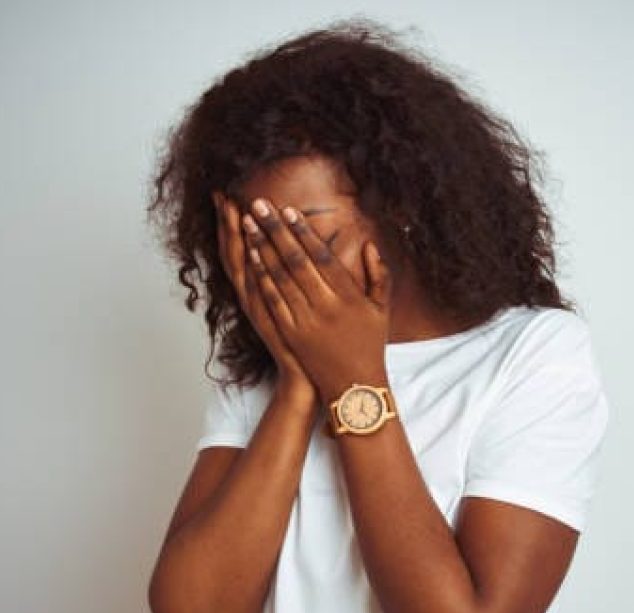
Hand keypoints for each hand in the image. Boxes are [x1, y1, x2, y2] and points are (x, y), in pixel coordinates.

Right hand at [211, 190, 317, 406]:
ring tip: (233, 211)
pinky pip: (257, 292)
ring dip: (237, 240)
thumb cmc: (306, 340)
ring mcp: (257, 306)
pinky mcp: (267, 321)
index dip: (234, 223)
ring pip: (242, 268)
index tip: (229, 195)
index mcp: (260, 287)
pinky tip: (252, 252)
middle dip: (229, 223)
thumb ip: (296, 275)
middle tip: (223, 195)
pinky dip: (253, 272)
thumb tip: (302, 247)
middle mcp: (253, 294)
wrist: (302, 374)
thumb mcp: (297, 302)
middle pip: (236, 252)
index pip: (243, 247)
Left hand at [240, 196, 392, 403]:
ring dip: (262, 247)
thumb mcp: (382, 310)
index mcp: (348, 298)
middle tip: (259, 203)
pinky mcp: (291, 333)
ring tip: (249, 222)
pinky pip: (272, 300)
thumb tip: (369, 246)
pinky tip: (251, 257)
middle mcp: (325, 306)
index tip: (289, 210)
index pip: (321, 257)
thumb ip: (379, 275)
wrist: (353, 386)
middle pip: (295, 261)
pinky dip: (261, 277)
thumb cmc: (369, 345)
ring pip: (279, 277)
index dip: (303, 232)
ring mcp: (305, 320)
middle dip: (275, 230)